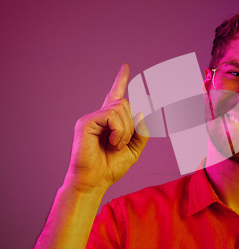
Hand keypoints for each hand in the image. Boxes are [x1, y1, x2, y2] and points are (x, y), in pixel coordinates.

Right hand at [65, 63, 149, 192]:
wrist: (94, 181)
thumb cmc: (110, 167)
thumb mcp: (134, 149)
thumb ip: (142, 132)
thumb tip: (142, 113)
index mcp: (110, 121)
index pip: (116, 95)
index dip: (121, 80)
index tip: (126, 66)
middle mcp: (99, 116)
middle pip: (126, 104)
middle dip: (131, 125)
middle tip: (121, 144)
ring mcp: (92, 118)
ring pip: (121, 108)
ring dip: (126, 130)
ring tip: (116, 145)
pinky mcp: (86, 122)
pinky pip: (112, 115)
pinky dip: (119, 131)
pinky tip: (112, 143)